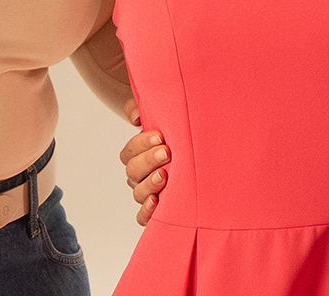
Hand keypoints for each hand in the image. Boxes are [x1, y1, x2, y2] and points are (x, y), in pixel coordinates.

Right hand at [118, 97, 169, 225]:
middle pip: (133, 171)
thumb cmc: (177, 138)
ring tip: (164, 176)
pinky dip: (146, 211)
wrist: (197, 159)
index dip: (142, 143)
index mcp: (136, 155)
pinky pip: (142, 217)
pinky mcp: (154, 211)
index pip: (130, 151)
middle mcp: (138, 175)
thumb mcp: (163, 120)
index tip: (161, 136)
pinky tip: (156, 202)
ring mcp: (146, 193)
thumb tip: (136, 117)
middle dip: (149, 160)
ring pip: (138, 193)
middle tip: (167, 153)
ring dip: (149, 184)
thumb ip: (142, 111)